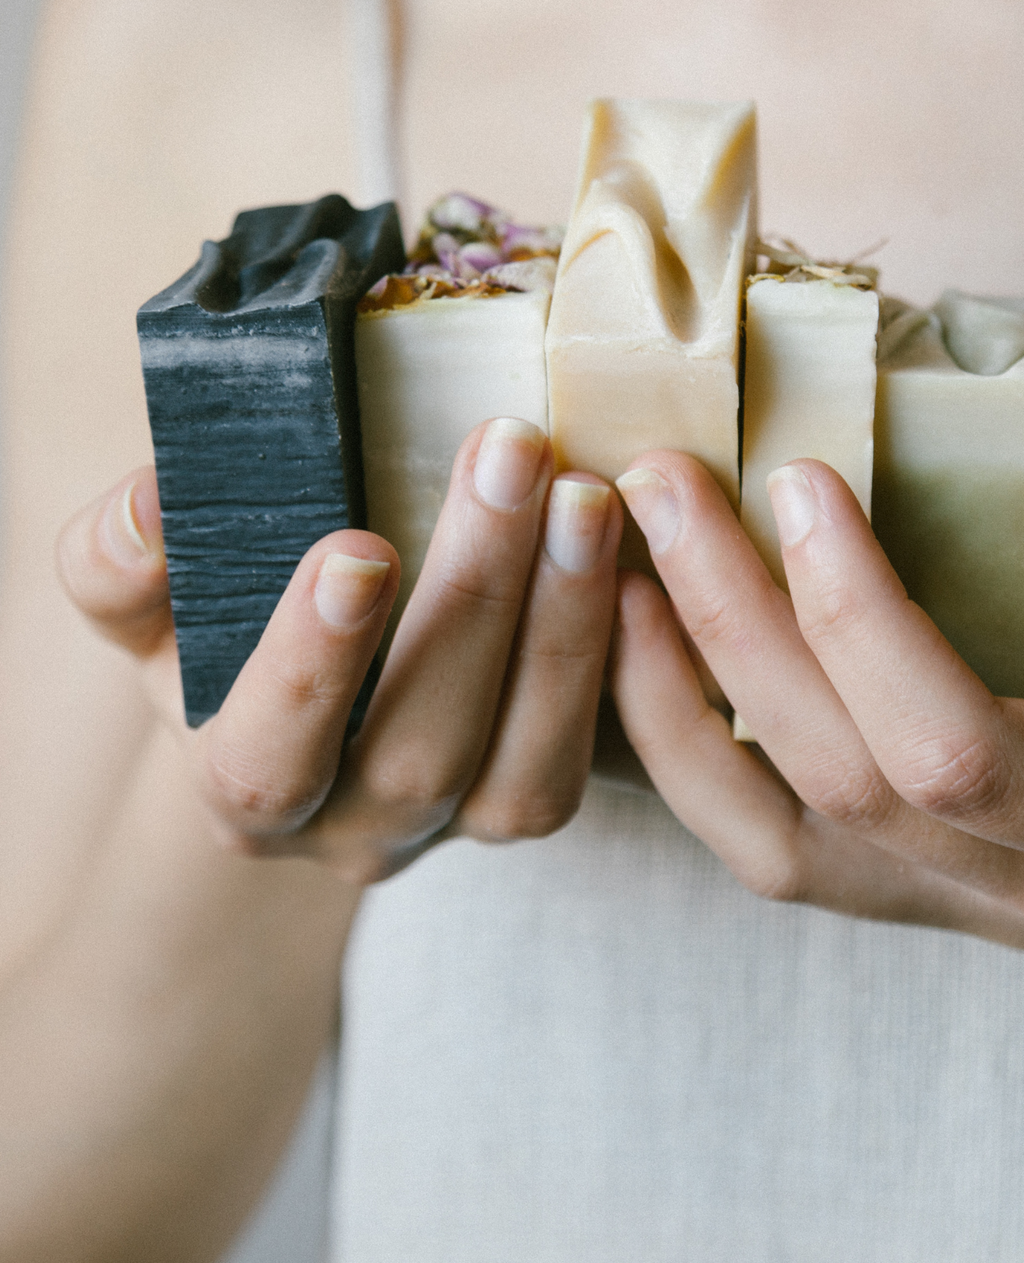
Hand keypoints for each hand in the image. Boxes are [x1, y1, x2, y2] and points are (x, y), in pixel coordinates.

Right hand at [56, 418, 622, 881]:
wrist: (308, 707)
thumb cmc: (226, 639)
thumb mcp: (151, 608)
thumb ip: (122, 567)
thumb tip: (150, 505)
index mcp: (249, 793)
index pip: (269, 759)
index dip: (312, 667)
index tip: (359, 550)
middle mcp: (359, 832)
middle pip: (423, 750)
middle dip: (475, 598)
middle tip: (510, 456)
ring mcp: (459, 827)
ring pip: (527, 772)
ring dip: (565, 628)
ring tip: (585, 498)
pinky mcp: (536, 798)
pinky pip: (591, 757)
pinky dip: (618, 663)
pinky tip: (635, 557)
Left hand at [610, 415, 1023, 961]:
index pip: (963, 752)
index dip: (859, 619)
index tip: (794, 479)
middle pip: (850, 784)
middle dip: (737, 625)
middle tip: (660, 483)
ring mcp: (974, 911)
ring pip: (780, 838)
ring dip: (677, 700)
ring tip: (612, 563)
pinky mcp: (913, 886)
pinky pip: (771, 840)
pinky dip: (690, 745)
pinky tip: (644, 640)